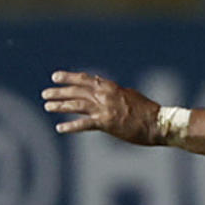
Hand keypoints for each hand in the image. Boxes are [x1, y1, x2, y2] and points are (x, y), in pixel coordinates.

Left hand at [42, 70, 161, 142]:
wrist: (158, 123)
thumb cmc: (147, 111)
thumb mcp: (130, 95)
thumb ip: (115, 92)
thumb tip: (106, 89)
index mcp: (111, 87)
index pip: (85, 79)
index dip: (69, 77)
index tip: (55, 76)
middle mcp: (105, 95)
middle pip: (77, 90)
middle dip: (59, 91)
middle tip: (45, 93)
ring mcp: (104, 108)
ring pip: (76, 104)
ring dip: (60, 105)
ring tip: (47, 106)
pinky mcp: (106, 123)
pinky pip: (83, 124)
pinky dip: (70, 126)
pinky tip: (59, 128)